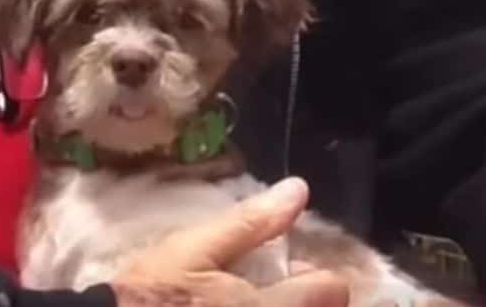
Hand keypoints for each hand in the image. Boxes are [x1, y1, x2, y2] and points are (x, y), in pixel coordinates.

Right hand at [110, 177, 348, 306]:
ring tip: (250, 303)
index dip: (318, 276)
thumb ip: (250, 223)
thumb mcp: (195, 249)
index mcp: (264, 305)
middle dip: (306, 300)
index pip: (332, 291)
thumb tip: (298, 190)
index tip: (293, 272)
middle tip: (271, 290)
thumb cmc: (153, 294)